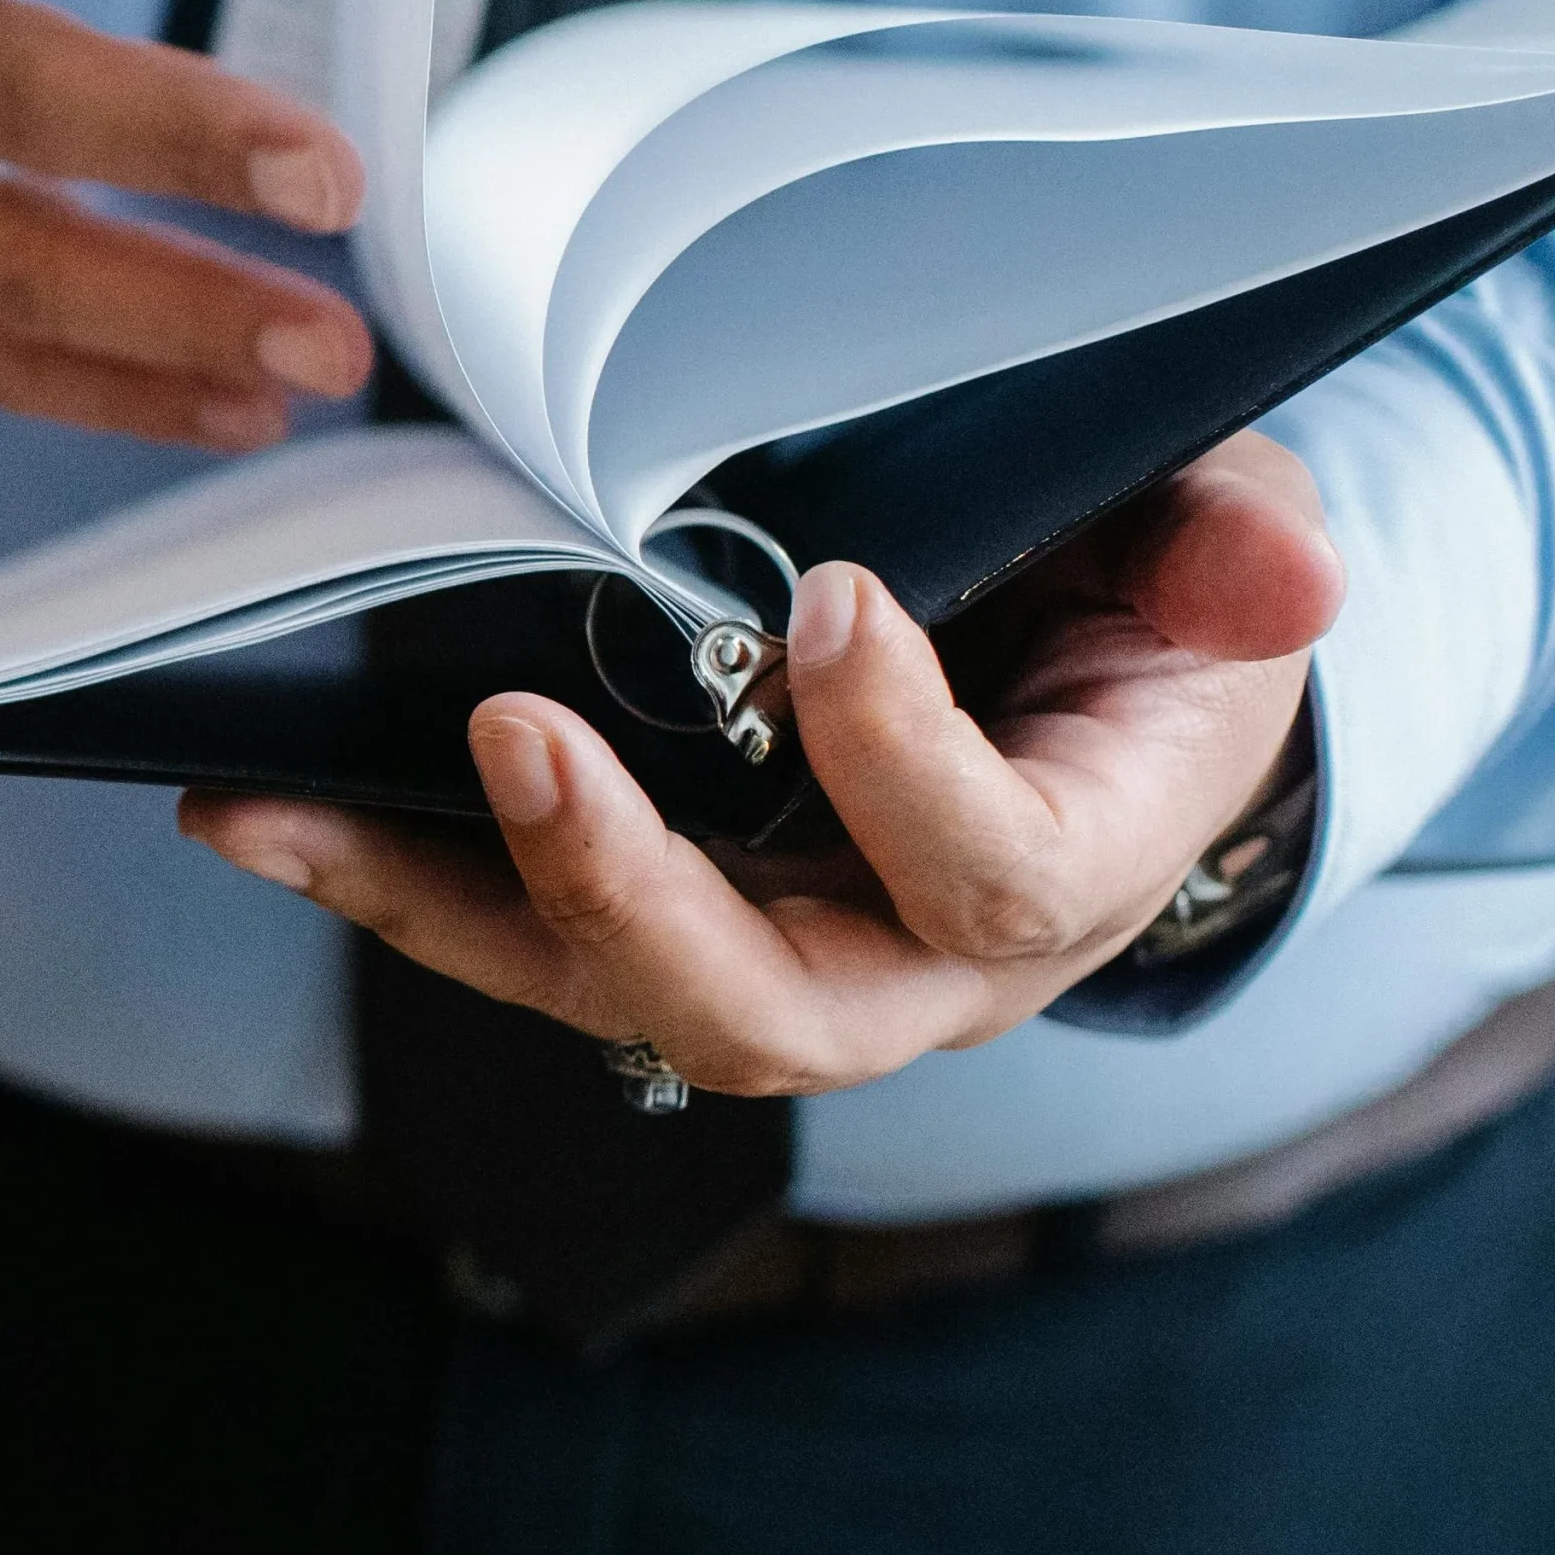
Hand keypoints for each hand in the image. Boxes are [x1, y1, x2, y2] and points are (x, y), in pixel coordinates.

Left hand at [181, 431, 1343, 1094]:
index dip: (900, 761)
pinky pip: (531, 936)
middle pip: (764, 1009)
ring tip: (270, 812)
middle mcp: (912, 960)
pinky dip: (401, 878)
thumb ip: (1231, 555)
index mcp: (1069, 864)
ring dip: (437, 903)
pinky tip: (265, 811)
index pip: (987, 872)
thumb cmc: (1151, 603)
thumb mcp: (1214, 545)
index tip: (827, 600)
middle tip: (513, 738)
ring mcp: (784, 949)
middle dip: (628, 890)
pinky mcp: (679, 911)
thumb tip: (1288, 569)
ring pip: (604, 993)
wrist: (1097, 689)